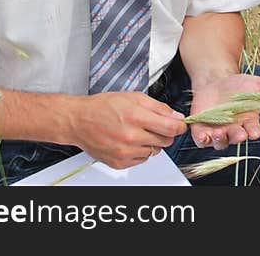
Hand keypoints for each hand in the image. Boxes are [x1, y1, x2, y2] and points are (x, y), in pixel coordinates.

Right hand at [69, 92, 187, 168]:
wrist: (79, 120)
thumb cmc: (103, 107)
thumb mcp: (134, 97)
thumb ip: (159, 107)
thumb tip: (177, 117)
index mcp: (136, 117)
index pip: (172, 128)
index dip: (179, 126)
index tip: (179, 124)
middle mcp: (131, 137)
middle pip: (166, 141)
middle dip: (164, 132)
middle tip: (153, 124)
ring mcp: (125, 152)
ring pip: (155, 151)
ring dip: (151, 142)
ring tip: (137, 131)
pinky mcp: (119, 163)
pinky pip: (142, 159)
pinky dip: (140, 151)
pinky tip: (129, 141)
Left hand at [189, 74, 259, 149]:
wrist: (216, 80)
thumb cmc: (239, 85)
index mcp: (248, 121)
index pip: (253, 130)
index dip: (254, 131)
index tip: (254, 131)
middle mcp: (234, 129)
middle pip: (237, 138)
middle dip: (238, 136)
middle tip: (239, 133)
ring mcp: (218, 130)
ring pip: (220, 142)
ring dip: (220, 140)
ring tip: (220, 133)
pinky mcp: (202, 129)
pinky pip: (202, 140)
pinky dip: (202, 140)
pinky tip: (204, 136)